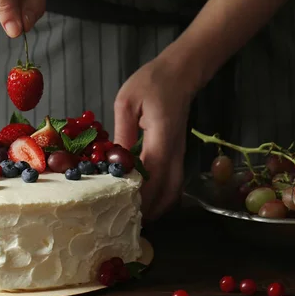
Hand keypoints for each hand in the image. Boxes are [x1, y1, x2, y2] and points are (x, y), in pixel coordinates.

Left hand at [113, 43, 199, 220]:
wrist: (180, 73)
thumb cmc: (151, 82)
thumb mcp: (127, 102)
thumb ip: (122, 132)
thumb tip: (113, 160)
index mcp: (162, 138)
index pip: (152, 174)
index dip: (139, 195)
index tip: (122, 210)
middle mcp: (175, 151)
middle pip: (167, 190)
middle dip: (149, 209)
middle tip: (127, 222)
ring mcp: (179, 153)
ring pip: (175, 189)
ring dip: (158, 206)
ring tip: (136, 217)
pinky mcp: (178, 152)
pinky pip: (175, 181)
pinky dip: (164, 196)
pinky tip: (148, 200)